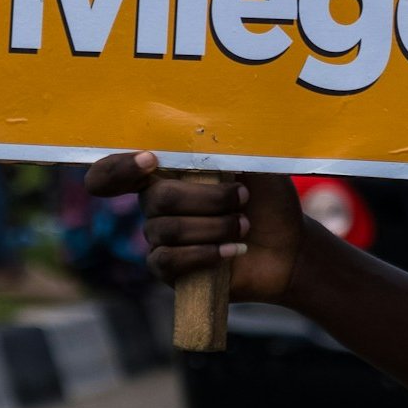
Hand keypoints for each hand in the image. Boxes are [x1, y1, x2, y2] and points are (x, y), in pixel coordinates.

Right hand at [85, 153, 303, 304]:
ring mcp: (161, 237)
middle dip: (207, 199)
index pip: (119, 169)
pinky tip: (231, 251)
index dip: (120, 167)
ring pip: (168, 230)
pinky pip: (168, 261)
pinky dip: (203, 254)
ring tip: (244, 226)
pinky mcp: (169, 270)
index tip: (150, 161)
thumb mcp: (257, 168)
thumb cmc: (269, 203)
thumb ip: (231, 151)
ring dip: (213, 227)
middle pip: (158, 198)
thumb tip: (210, 137)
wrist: (288, 248)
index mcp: (171, 172)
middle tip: (242, 200)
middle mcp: (158, 203)